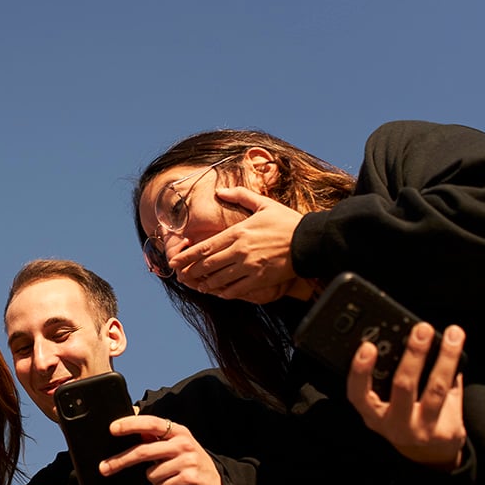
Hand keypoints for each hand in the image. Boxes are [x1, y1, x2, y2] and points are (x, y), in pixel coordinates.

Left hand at [100, 415, 222, 484]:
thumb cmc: (188, 463)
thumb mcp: (175, 445)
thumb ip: (155, 438)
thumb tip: (131, 423)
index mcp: (178, 431)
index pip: (151, 423)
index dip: (131, 424)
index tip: (112, 428)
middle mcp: (183, 443)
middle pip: (144, 451)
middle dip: (120, 461)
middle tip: (104, 468)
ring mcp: (188, 461)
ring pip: (151, 475)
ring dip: (156, 482)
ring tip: (170, 479)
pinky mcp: (190, 479)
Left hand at [169, 187, 300, 302]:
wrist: (310, 240)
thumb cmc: (287, 222)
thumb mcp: (264, 204)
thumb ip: (240, 195)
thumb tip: (219, 191)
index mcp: (238, 232)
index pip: (205, 247)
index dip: (187, 256)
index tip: (174, 262)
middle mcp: (240, 250)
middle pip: (208, 265)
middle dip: (192, 272)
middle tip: (182, 277)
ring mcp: (250, 266)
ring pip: (219, 279)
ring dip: (206, 284)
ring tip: (199, 286)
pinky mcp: (260, 279)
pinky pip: (237, 290)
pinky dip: (225, 292)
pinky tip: (220, 293)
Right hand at [347, 322, 466, 469]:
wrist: (430, 454)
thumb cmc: (406, 418)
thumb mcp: (387, 403)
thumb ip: (389, 376)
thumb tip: (402, 337)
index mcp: (372, 414)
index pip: (358, 393)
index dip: (360, 370)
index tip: (368, 346)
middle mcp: (394, 424)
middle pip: (403, 387)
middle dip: (413, 355)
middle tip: (421, 330)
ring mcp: (421, 429)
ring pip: (435, 389)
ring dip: (445, 358)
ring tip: (452, 336)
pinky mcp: (445, 431)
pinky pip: (453, 394)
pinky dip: (456, 370)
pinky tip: (460, 353)